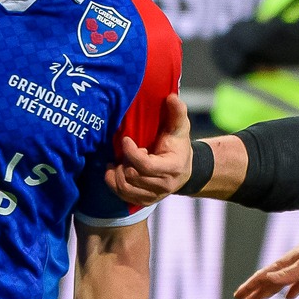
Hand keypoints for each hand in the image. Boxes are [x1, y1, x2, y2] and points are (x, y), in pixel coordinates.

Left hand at [103, 94, 193, 208]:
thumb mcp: (180, 127)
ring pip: (125, 188)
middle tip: (124, 150)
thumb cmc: (178, 144)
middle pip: (132, 176)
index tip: (125, 140)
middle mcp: (164, 185)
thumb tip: (171, 97)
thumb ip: (177, 112)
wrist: (184, 168)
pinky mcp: (144, 201)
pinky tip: (114, 170)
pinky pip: (123, 196)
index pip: (145, 165)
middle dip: (124, 161)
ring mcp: (154, 196)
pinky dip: (114, 183)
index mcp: (173, 167)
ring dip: (116, 173)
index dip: (131, 153)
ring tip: (117, 160)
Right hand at [235, 230, 298, 298]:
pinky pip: (297, 284)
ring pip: (280, 283)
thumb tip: (267, 279)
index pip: (262, 277)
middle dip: (255, 293)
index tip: (238, 297)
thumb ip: (288, 274)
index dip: (250, 287)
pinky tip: (288, 297)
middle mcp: (289, 267)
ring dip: (269, 292)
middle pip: (268, 282)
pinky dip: (291, 291)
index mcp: (285, 265)